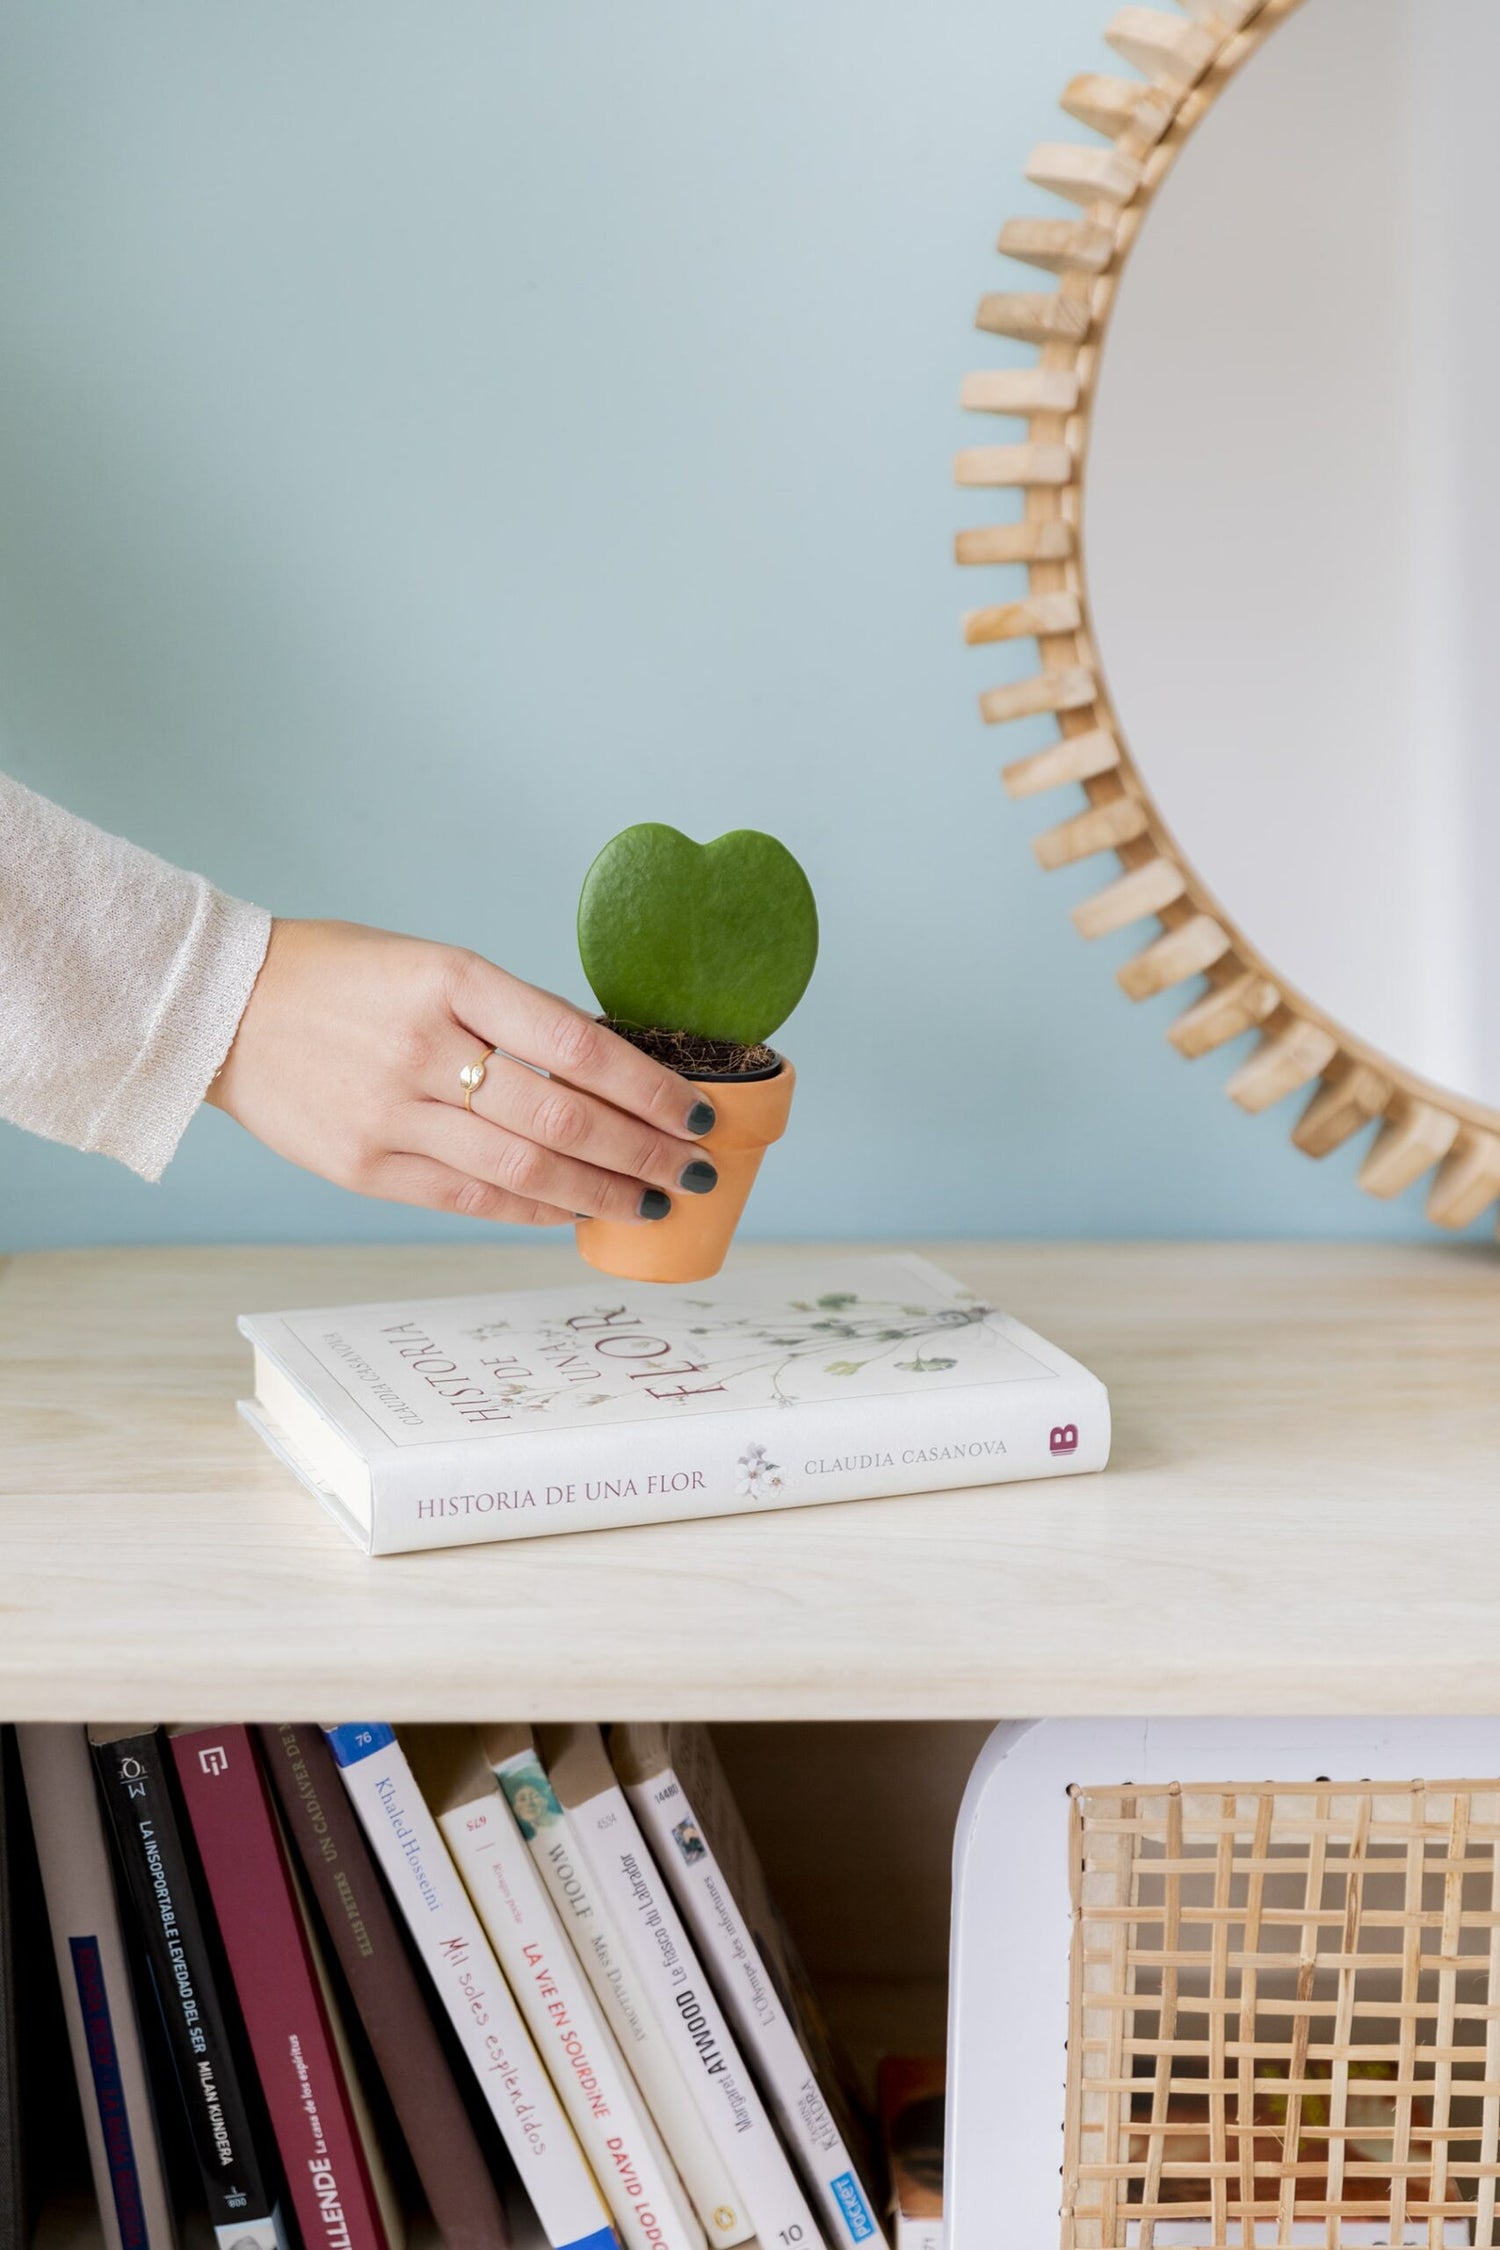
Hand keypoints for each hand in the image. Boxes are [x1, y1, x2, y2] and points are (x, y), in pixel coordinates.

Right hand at [206, 919, 718, 1225]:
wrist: (223, 1007)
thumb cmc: (344, 977)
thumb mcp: (432, 965)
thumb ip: (511, 1015)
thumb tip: (610, 1072)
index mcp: (451, 978)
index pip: (578, 1043)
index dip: (649, 1086)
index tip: (698, 1110)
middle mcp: (424, 1046)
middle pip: (562, 1117)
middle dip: (645, 1150)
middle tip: (697, 1168)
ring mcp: (391, 1113)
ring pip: (525, 1170)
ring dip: (604, 1192)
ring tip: (654, 1201)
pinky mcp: (364, 1168)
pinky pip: (471, 1201)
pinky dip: (535, 1210)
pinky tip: (577, 1212)